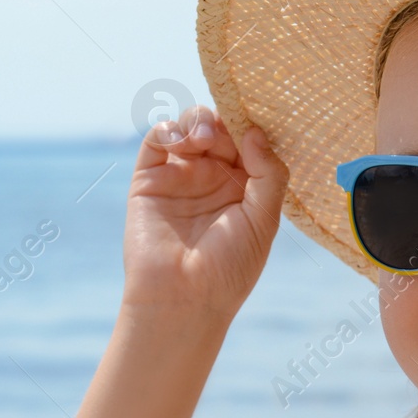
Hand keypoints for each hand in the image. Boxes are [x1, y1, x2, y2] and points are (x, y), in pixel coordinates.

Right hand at [120, 105, 288, 319]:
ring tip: (204, 138)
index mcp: (245, 187)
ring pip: (190, 127)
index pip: (251, 142)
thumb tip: (254, 131)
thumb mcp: (264, 219)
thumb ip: (268, 172)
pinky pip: (157, 139)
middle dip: (226, 121)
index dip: (253, 127)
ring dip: (198, 121)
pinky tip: (181, 141)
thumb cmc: (229, 267)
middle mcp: (213, 178)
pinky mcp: (149, 179)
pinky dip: (169, 129)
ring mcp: (181, 176)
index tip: (256, 120)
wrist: (183, 298)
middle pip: (221, 128)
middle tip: (226, 133)